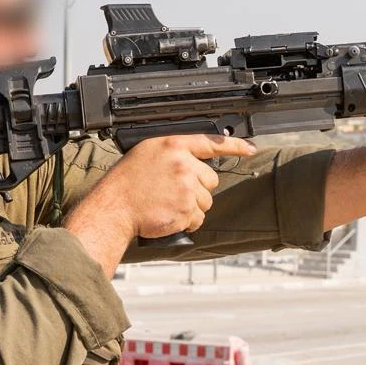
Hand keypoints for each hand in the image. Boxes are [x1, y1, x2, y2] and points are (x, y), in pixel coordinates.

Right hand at [66, 134, 256, 273]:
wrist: (114, 207)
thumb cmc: (127, 182)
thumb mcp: (148, 153)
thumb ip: (175, 154)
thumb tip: (197, 161)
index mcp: (173, 146)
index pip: (211, 142)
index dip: (234, 146)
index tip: (250, 148)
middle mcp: (183, 164)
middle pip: (211, 179)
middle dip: (197, 189)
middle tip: (173, 192)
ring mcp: (186, 187)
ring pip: (206, 201)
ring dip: (192, 207)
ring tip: (167, 204)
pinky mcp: (186, 209)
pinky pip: (198, 219)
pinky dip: (186, 222)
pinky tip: (168, 215)